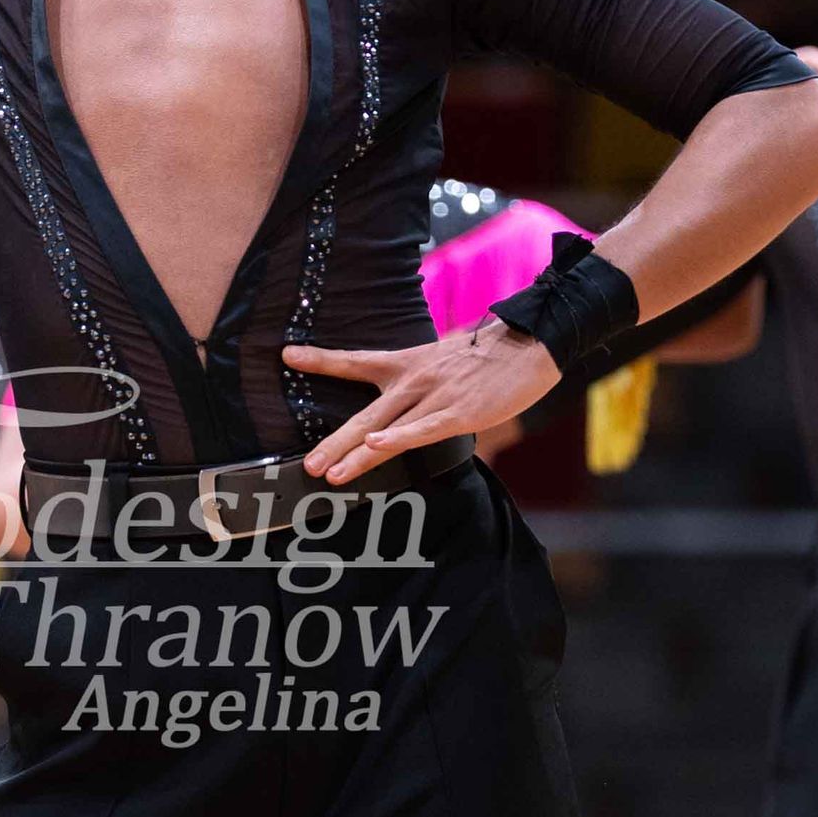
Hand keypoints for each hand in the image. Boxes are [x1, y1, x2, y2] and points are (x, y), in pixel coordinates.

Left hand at [285, 324, 558, 482]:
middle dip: (333, 442)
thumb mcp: (443, 360)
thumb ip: (420, 381)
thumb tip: (406, 401)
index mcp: (406, 363)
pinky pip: (422, 430)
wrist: (530, 343)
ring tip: (329, 474)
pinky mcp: (457, 412)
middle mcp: (412, 380)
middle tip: (306, 466)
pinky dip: (397, 438)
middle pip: (363, 414)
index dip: (321, 359)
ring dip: (355, 453)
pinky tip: (376, 447)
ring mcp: (433, 397)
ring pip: (385, 429)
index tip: (287, 354)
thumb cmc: (490, 357)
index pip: (356, 360)